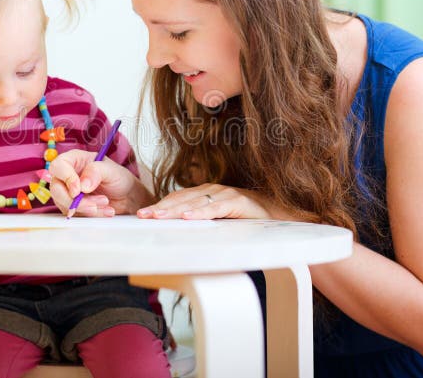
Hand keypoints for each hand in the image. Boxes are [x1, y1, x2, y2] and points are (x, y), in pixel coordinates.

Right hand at [48, 149, 144, 216]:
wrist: (126, 196)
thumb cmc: (118, 178)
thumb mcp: (111, 170)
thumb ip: (96, 172)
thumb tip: (82, 185)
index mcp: (74, 160)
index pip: (58, 166)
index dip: (66, 178)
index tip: (78, 190)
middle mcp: (68, 176)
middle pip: (56, 189)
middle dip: (75, 201)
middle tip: (93, 205)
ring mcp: (68, 192)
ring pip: (64, 204)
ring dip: (85, 208)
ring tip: (106, 204)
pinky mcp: (73, 207)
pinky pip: (75, 214)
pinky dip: (90, 215)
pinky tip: (106, 210)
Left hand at [136, 184, 271, 219]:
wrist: (280, 213)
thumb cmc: (247, 218)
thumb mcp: (220, 220)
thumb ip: (203, 222)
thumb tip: (179, 233)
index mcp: (205, 193)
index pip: (178, 199)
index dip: (160, 206)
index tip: (142, 214)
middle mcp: (212, 190)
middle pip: (181, 199)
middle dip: (161, 208)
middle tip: (143, 216)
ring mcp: (225, 194)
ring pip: (195, 202)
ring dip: (175, 210)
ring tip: (158, 217)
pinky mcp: (238, 201)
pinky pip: (216, 208)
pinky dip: (201, 213)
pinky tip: (188, 218)